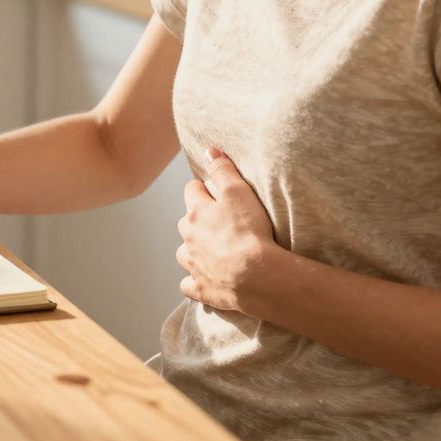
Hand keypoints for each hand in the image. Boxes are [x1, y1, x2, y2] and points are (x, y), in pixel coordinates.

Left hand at [176, 147, 278, 312]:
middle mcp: (188, 238)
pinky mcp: (200, 289)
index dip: (203, 189)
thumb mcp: (239, 191)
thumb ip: (222, 170)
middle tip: (218, 222)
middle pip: (185, 222)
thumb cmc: (249, 230)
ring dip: (194, 250)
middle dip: (197, 220)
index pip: (192, 191)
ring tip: (211, 250)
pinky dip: (194, 282)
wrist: (256, 275)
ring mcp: (192, 265)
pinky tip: (204, 280)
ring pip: (184, 253)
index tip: (214, 191)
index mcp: (195, 213)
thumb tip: (208, 151)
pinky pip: (189, 285)